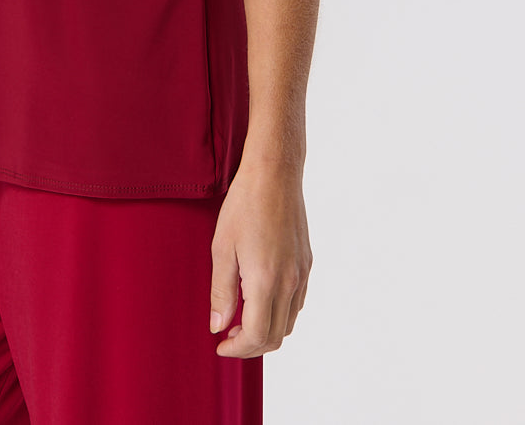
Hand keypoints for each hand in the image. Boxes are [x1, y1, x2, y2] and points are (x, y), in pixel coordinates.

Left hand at [209, 160, 311, 356]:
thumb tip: (218, 326)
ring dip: (265, 331)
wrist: (274, 174)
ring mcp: (301, 274)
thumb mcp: (221, 248)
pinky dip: (279, 313)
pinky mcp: (307, 263)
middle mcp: (290, 282)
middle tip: (227, 336)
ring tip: (240, 319)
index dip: (237, 349)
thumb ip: (220, 291)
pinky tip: (259, 299)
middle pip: (275, 336)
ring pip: (288, 322)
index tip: (219, 345)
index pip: (256, 336)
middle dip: (250, 346)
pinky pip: (296, 303)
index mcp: (266, 281)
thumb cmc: (243, 205)